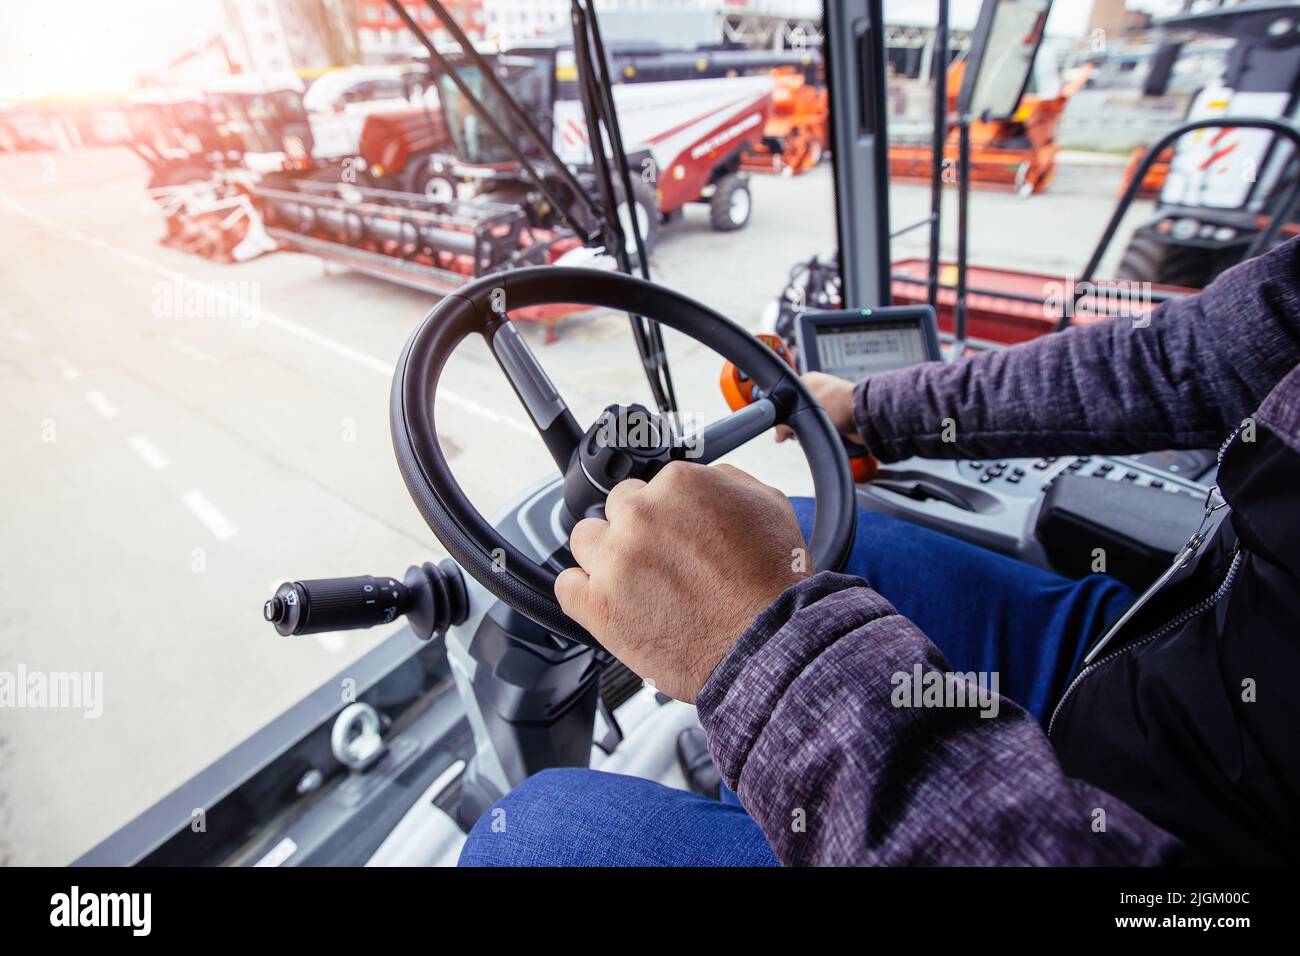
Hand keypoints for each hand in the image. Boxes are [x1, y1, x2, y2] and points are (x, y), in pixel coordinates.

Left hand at [555, 462, 810, 701]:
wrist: (767, 645)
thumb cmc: (774, 582)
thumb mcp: (768, 504)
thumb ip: (726, 480)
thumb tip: (703, 478)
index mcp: (678, 484)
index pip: (653, 485)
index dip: (668, 513)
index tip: (676, 533)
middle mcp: (640, 514)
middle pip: (618, 508)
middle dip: (636, 530)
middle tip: (661, 560)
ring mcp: (615, 559)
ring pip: (585, 539)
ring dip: (604, 555)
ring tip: (633, 581)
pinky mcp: (597, 605)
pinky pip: (566, 586)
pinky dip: (583, 593)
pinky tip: (606, 601)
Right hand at [775, 371, 862, 445]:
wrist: (864, 414)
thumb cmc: (836, 404)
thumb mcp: (800, 412)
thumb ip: (783, 424)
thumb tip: (778, 436)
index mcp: (807, 381)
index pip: (785, 400)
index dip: (783, 417)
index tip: (784, 429)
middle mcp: (818, 391)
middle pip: (797, 415)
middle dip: (798, 427)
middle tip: (801, 431)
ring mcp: (830, 405)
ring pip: (810, 426)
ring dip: (812, 433)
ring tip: (818, 432)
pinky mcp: (839, 419)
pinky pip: (824, 431)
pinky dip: (824, 436)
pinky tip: (827, 436)